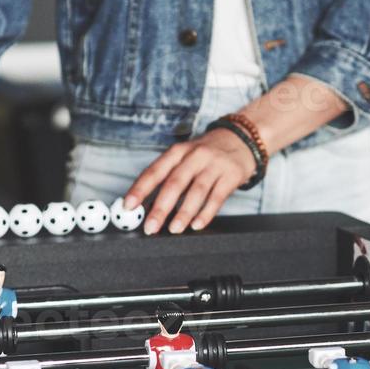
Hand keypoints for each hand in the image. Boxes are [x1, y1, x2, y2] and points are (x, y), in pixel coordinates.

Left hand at [123, 129, 256, 234]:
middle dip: (160, 208)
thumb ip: (167, 177)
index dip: (140, 189)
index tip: (128, 205)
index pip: (155, 171)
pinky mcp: (231, 175)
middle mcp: (195, 156)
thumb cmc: (206, 153)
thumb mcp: (185, 157)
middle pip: (174, 183)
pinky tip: (197, 225)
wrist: (241, 139)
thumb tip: (146, 206)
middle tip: (150, 226)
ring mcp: (214, 165)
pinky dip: (206, 213)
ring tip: (174, 229)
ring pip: (196, 191)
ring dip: (184, 213)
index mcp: (177, 152)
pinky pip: (217, 197)